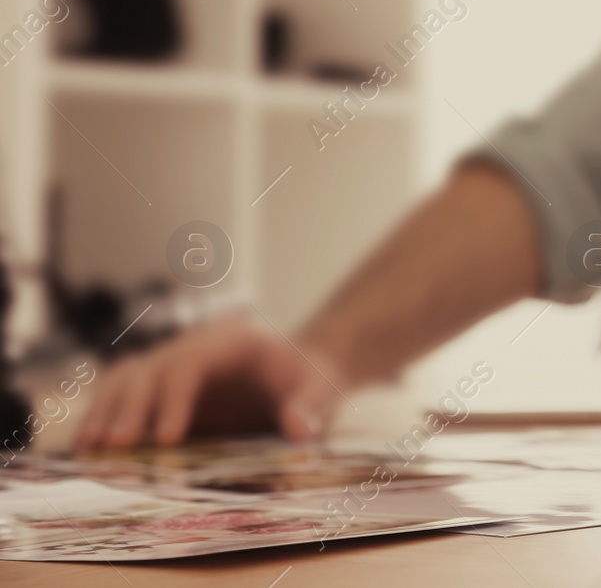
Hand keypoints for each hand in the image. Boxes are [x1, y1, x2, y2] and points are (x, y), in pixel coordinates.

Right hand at [74, 315, 347, 450]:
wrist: (304, 372)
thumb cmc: (314, 380)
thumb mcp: (323, 390)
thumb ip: (313, 406)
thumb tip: (299, 430)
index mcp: (233, 341)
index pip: (192, 363)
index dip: (174, 399)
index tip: (167, 438)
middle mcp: (196, 346)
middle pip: (152, 368)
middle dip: (132, 407)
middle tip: (117, 446)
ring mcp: (176, 364)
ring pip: (129, 376)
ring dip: (107, 409)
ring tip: (91, 448)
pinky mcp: (165, 387)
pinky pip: (126, 392)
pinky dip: (105, 413)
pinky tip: (90, 445)